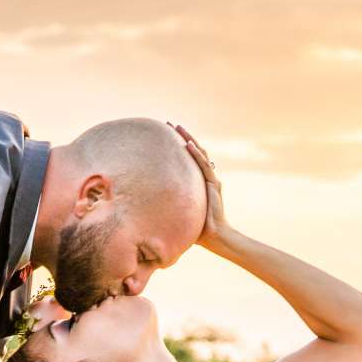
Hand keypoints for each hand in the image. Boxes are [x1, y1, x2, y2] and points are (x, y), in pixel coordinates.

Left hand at [171, 121, 232, 252]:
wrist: (215, 237)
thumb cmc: (197, 229)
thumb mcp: (180, 211)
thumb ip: (170, 205)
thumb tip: (146, 206)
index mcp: (200, 182)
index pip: (190, 159)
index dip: (180, 146)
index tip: (167, 136)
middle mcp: (206, 177)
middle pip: (195, 151)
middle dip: (183, 137)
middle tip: (170, 125)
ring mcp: (211, 180)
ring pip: (200, 154)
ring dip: (189, 139)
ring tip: (177, 128)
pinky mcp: (213, 185)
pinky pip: (204, 166)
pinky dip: (196, 154)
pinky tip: (187, 144)